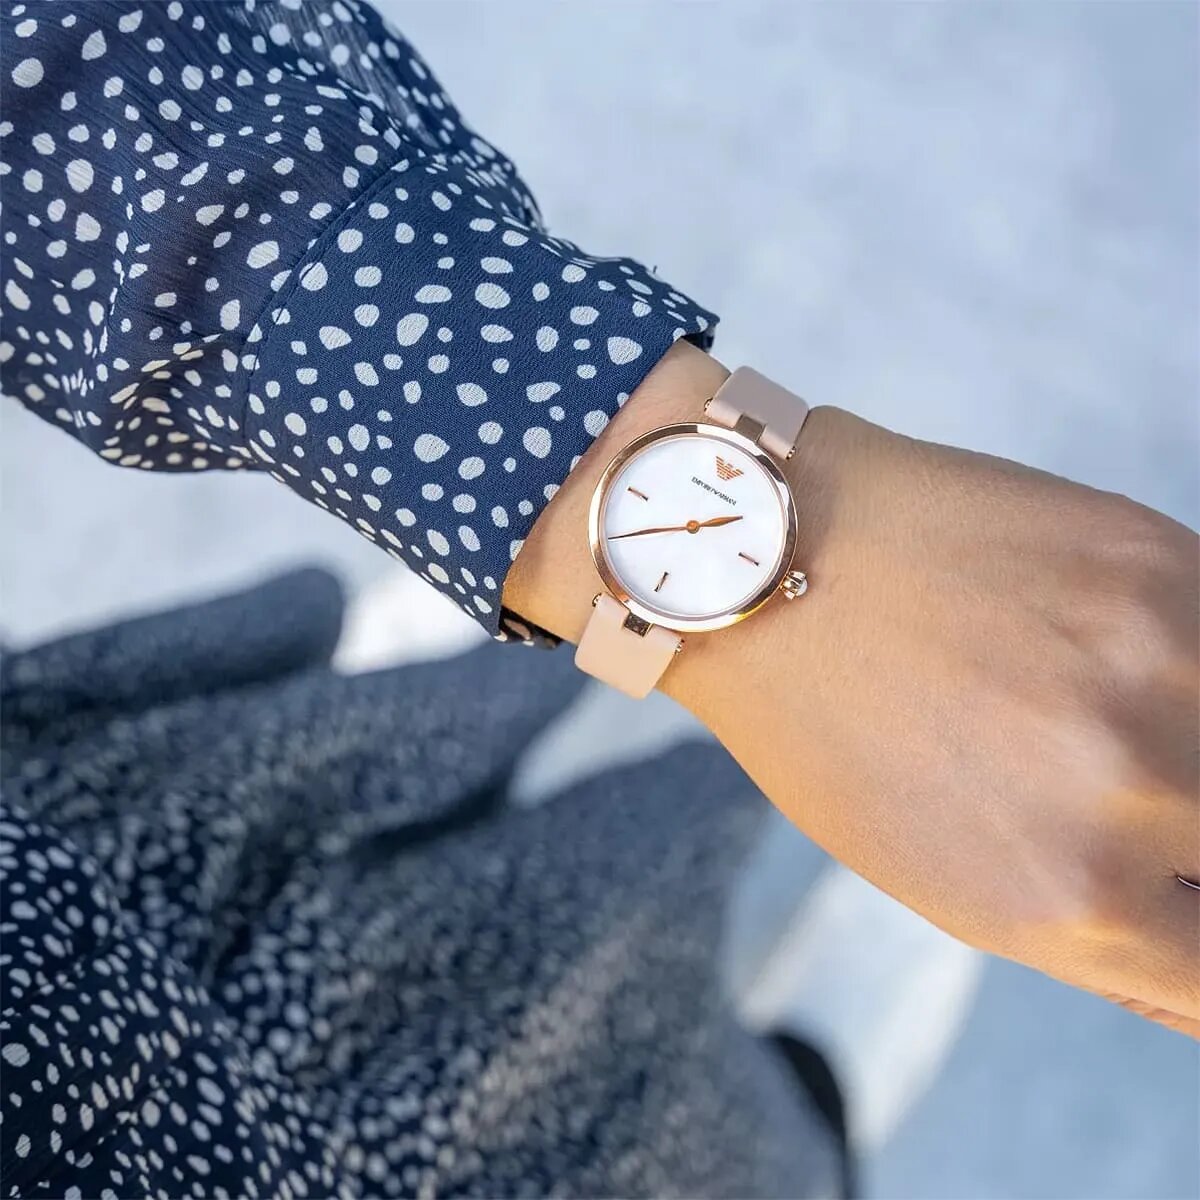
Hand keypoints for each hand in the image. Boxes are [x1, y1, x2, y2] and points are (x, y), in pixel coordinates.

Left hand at [506, 341, 1199, 1034]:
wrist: (774, 564)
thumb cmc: (831, 726)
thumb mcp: (942, 876)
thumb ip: (1090, 929)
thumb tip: (1194, 960)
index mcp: (1070, 902)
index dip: (1199, 940)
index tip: (1167, 895)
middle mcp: (1134, 797)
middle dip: (1188, 839)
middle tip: (1137, 801)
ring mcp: (1161, 671)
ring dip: (1192, 745)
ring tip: (1106, 720)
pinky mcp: (1161, 564)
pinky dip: (1191, 668)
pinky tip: (1124, 654)